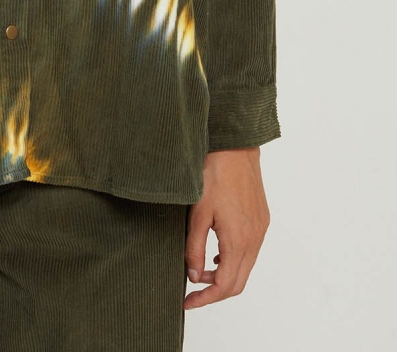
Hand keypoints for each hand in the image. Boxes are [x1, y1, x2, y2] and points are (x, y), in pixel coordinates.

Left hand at [183, 146, 269, 309]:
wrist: (235, 147)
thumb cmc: (213, 174)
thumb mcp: (197, 213)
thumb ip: (195, 249)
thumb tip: (194, 277)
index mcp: (239, 240)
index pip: (225, 285)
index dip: (205, 299)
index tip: (188, 303)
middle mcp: (255, 239)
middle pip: (238, 282)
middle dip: (215, 291)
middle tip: (192, 291)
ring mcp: (261, 229)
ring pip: (245, 267)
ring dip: (224, 275)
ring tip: (200, 270)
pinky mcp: (261, 219)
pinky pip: (251, 251)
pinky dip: (234, 260)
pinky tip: (217, 252)